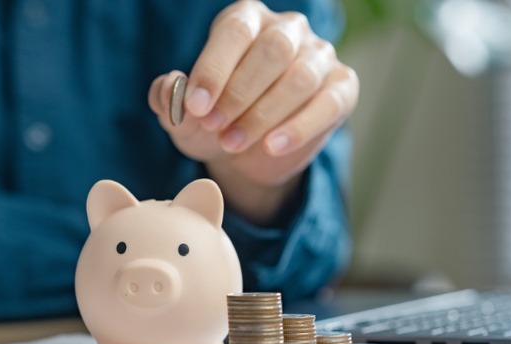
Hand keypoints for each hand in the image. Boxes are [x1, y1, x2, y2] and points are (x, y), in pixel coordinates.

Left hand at [148, 0, 357, 224]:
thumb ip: (169, 98)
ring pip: (300, 78)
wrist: (247, 156)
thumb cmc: (214, 121)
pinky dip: (298, 128)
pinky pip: (327, 103)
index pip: (235, 31)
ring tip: (232, 143)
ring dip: (262, 115)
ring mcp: (319, 56)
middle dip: (238, 93)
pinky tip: (271, 147)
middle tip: (213, 126)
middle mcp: (287, 29)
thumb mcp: (185, 116)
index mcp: (246, 20)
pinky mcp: (342, 88)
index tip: (195, 106)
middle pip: (272, 50)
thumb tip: (169, 87)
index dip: (214, 68)